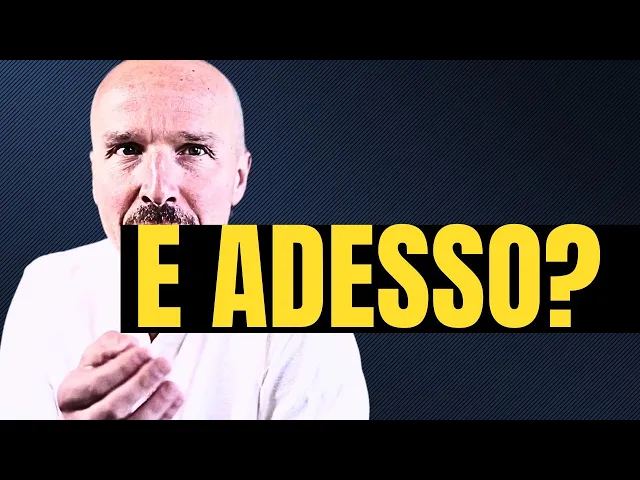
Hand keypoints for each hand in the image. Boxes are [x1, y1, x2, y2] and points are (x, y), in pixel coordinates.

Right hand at [57, 331, 183, 419]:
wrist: (90, 402)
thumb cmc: (94, 378)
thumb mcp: (93, 358)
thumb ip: (108, 346)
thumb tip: (126, 344)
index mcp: (71, 394)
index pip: (97, 383)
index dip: (122, 367)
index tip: (144, 351)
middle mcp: (83, 417)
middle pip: (113, 407)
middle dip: (141, 383)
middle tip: (162, 364)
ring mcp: (103, 431)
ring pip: (131, 424)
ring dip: (155, 404)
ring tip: (171, 385)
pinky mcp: (121, 436)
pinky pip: (146, 430)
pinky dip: (164, 415)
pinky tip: (175, 398)